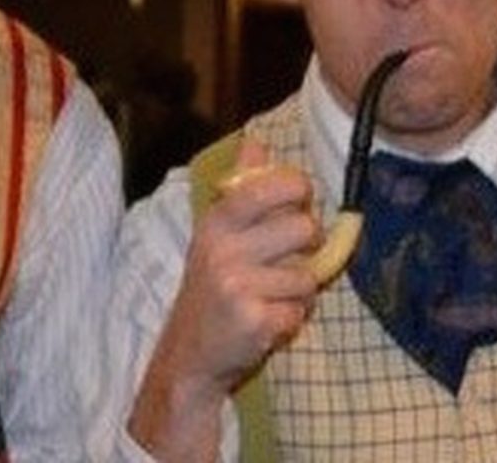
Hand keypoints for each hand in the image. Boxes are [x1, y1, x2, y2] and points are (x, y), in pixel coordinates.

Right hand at [128, 139, 321, 460]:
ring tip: (273, 294)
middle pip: (303, 228)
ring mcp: (236, 286)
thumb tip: (257, 142)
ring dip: (300, 290)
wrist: (189, 353)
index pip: (267, 186)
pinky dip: (292, 319)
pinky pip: (300, 311)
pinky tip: (268, 320)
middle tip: (288, 257)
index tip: (298, 198)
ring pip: (308, 275)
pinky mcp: (253, 322)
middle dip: (308, 246)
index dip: (296, 188)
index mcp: (217, 220)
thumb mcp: (218, 231)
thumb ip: (241, 185)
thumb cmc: (214, 283)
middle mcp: (222, 248)